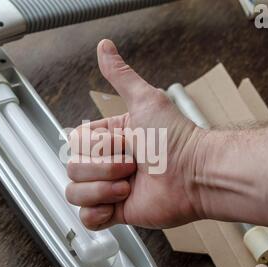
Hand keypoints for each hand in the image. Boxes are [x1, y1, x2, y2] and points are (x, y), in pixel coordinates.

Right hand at [66, 39, 205, 230]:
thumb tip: (104, 47)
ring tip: (130, 184)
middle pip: (73, 167)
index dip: (96, 145)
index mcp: (108, 138)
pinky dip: (97, 212)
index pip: (74, 142)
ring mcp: (109, 188)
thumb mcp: (146, 100)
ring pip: (75, 192)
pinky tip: (117, 202)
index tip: (126, 141)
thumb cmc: (175, 138)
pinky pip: (86, 217)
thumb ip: (121, 76)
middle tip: (134, 163)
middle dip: (104, 166)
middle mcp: (106, 163)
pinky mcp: (115, 212)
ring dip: (102, 188)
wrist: (195, 174)